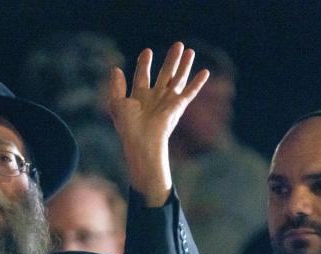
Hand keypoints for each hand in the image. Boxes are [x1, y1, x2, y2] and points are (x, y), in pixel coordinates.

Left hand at [107, 41, 208, 205]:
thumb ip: (116, 86)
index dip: (144, 63)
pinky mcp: (178, 106)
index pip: (143, 76)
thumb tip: (115, 69)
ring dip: (185, 64)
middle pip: (165, 74)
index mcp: (140, 97)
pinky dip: (198, 82)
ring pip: (178, 78)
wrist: (142, 141)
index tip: (147, 51)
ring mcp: (168, 102)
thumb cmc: (128, 127)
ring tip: (190, 50)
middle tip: (178, 44)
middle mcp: (156, 98)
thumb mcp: (116, 103)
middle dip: (171, 59)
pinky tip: (205, 72)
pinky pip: (190, 92)